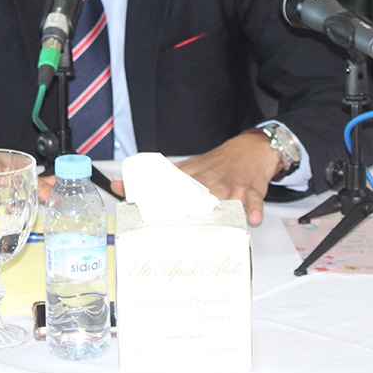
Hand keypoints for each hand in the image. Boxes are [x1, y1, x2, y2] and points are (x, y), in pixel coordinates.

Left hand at [116, 132, 283, 225]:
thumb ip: (155, 180)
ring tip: (214, 222)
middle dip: (189, 206)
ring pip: (226, 196)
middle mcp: (212, 180)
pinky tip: (251, 219)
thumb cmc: (217, 163)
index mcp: (194, 175)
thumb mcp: (187, 167)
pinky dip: (253, 209)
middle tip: (178, 223)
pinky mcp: (252, 189)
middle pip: (199, 192)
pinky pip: (254, 200)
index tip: (146, 206)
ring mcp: (233, 185)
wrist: (251, 149)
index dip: (158, 196)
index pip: (173, 185)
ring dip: (221, 207)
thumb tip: (118, 186)